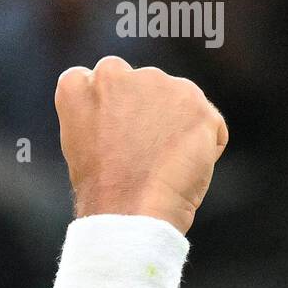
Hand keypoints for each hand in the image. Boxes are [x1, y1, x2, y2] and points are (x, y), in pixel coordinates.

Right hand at [54, 56, 227, 235]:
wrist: (129, 214)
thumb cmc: (103, 193)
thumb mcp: (81, 145)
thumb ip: (99, 114)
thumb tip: (125, 111)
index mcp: (77, 85)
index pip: (102, 81)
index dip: (114, 111)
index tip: (114, 138)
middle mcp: (114, 73)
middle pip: (143, 86)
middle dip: (148, 111)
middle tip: (141, 155)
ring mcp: (157, 84)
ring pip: (177, 103)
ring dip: (176, 128)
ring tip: (160, 168)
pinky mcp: (195, 102)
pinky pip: (209, 126)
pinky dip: (204, 149)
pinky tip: (182, 172)